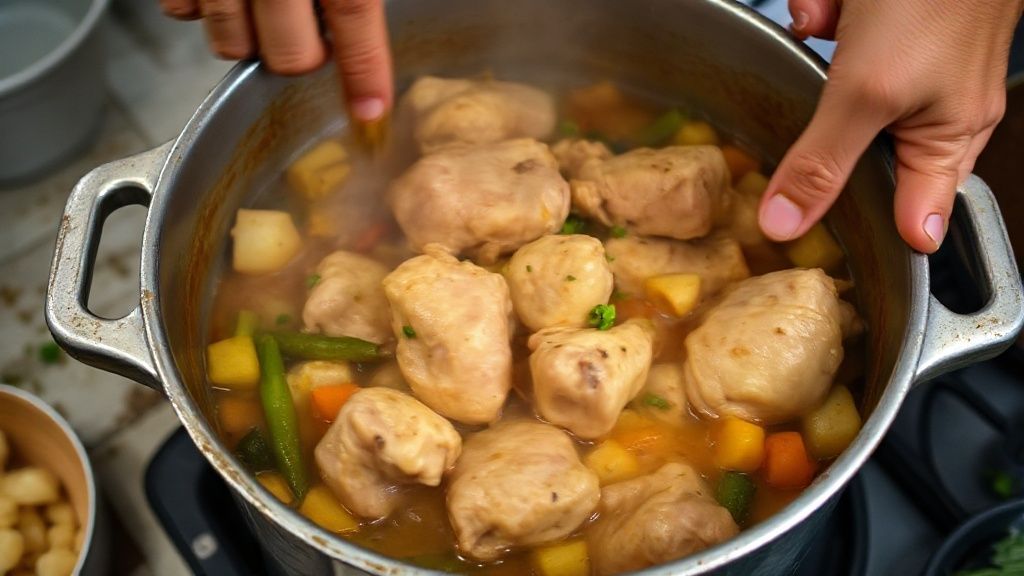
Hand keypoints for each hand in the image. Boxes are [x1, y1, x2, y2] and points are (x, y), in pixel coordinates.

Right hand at [160, 0, 392, 122]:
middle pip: (290, 54)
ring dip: (248, 42)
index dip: (365, 70)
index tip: (372, 111)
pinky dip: (198, 11)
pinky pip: (180, 11)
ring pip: (231, 44)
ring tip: (260, 15)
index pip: (353, 17)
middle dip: (300, 61)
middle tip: (307, 45)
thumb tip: (361, 22)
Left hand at [758, 0, 1022, 252]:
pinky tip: (832, 1)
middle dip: (823, 123)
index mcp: (948, 139)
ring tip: (834, 21)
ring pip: (837, 90)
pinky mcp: (887, 26)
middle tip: (818, 103)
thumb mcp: (866, 92)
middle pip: (858, 152)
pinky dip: (827, 14)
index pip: (914, 219)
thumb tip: (787, 225)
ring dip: (822, 55)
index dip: (871, 232)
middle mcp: (935, 110)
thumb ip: (823, 162)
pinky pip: (838, 39)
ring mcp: (910, 65)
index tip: (821, 239)